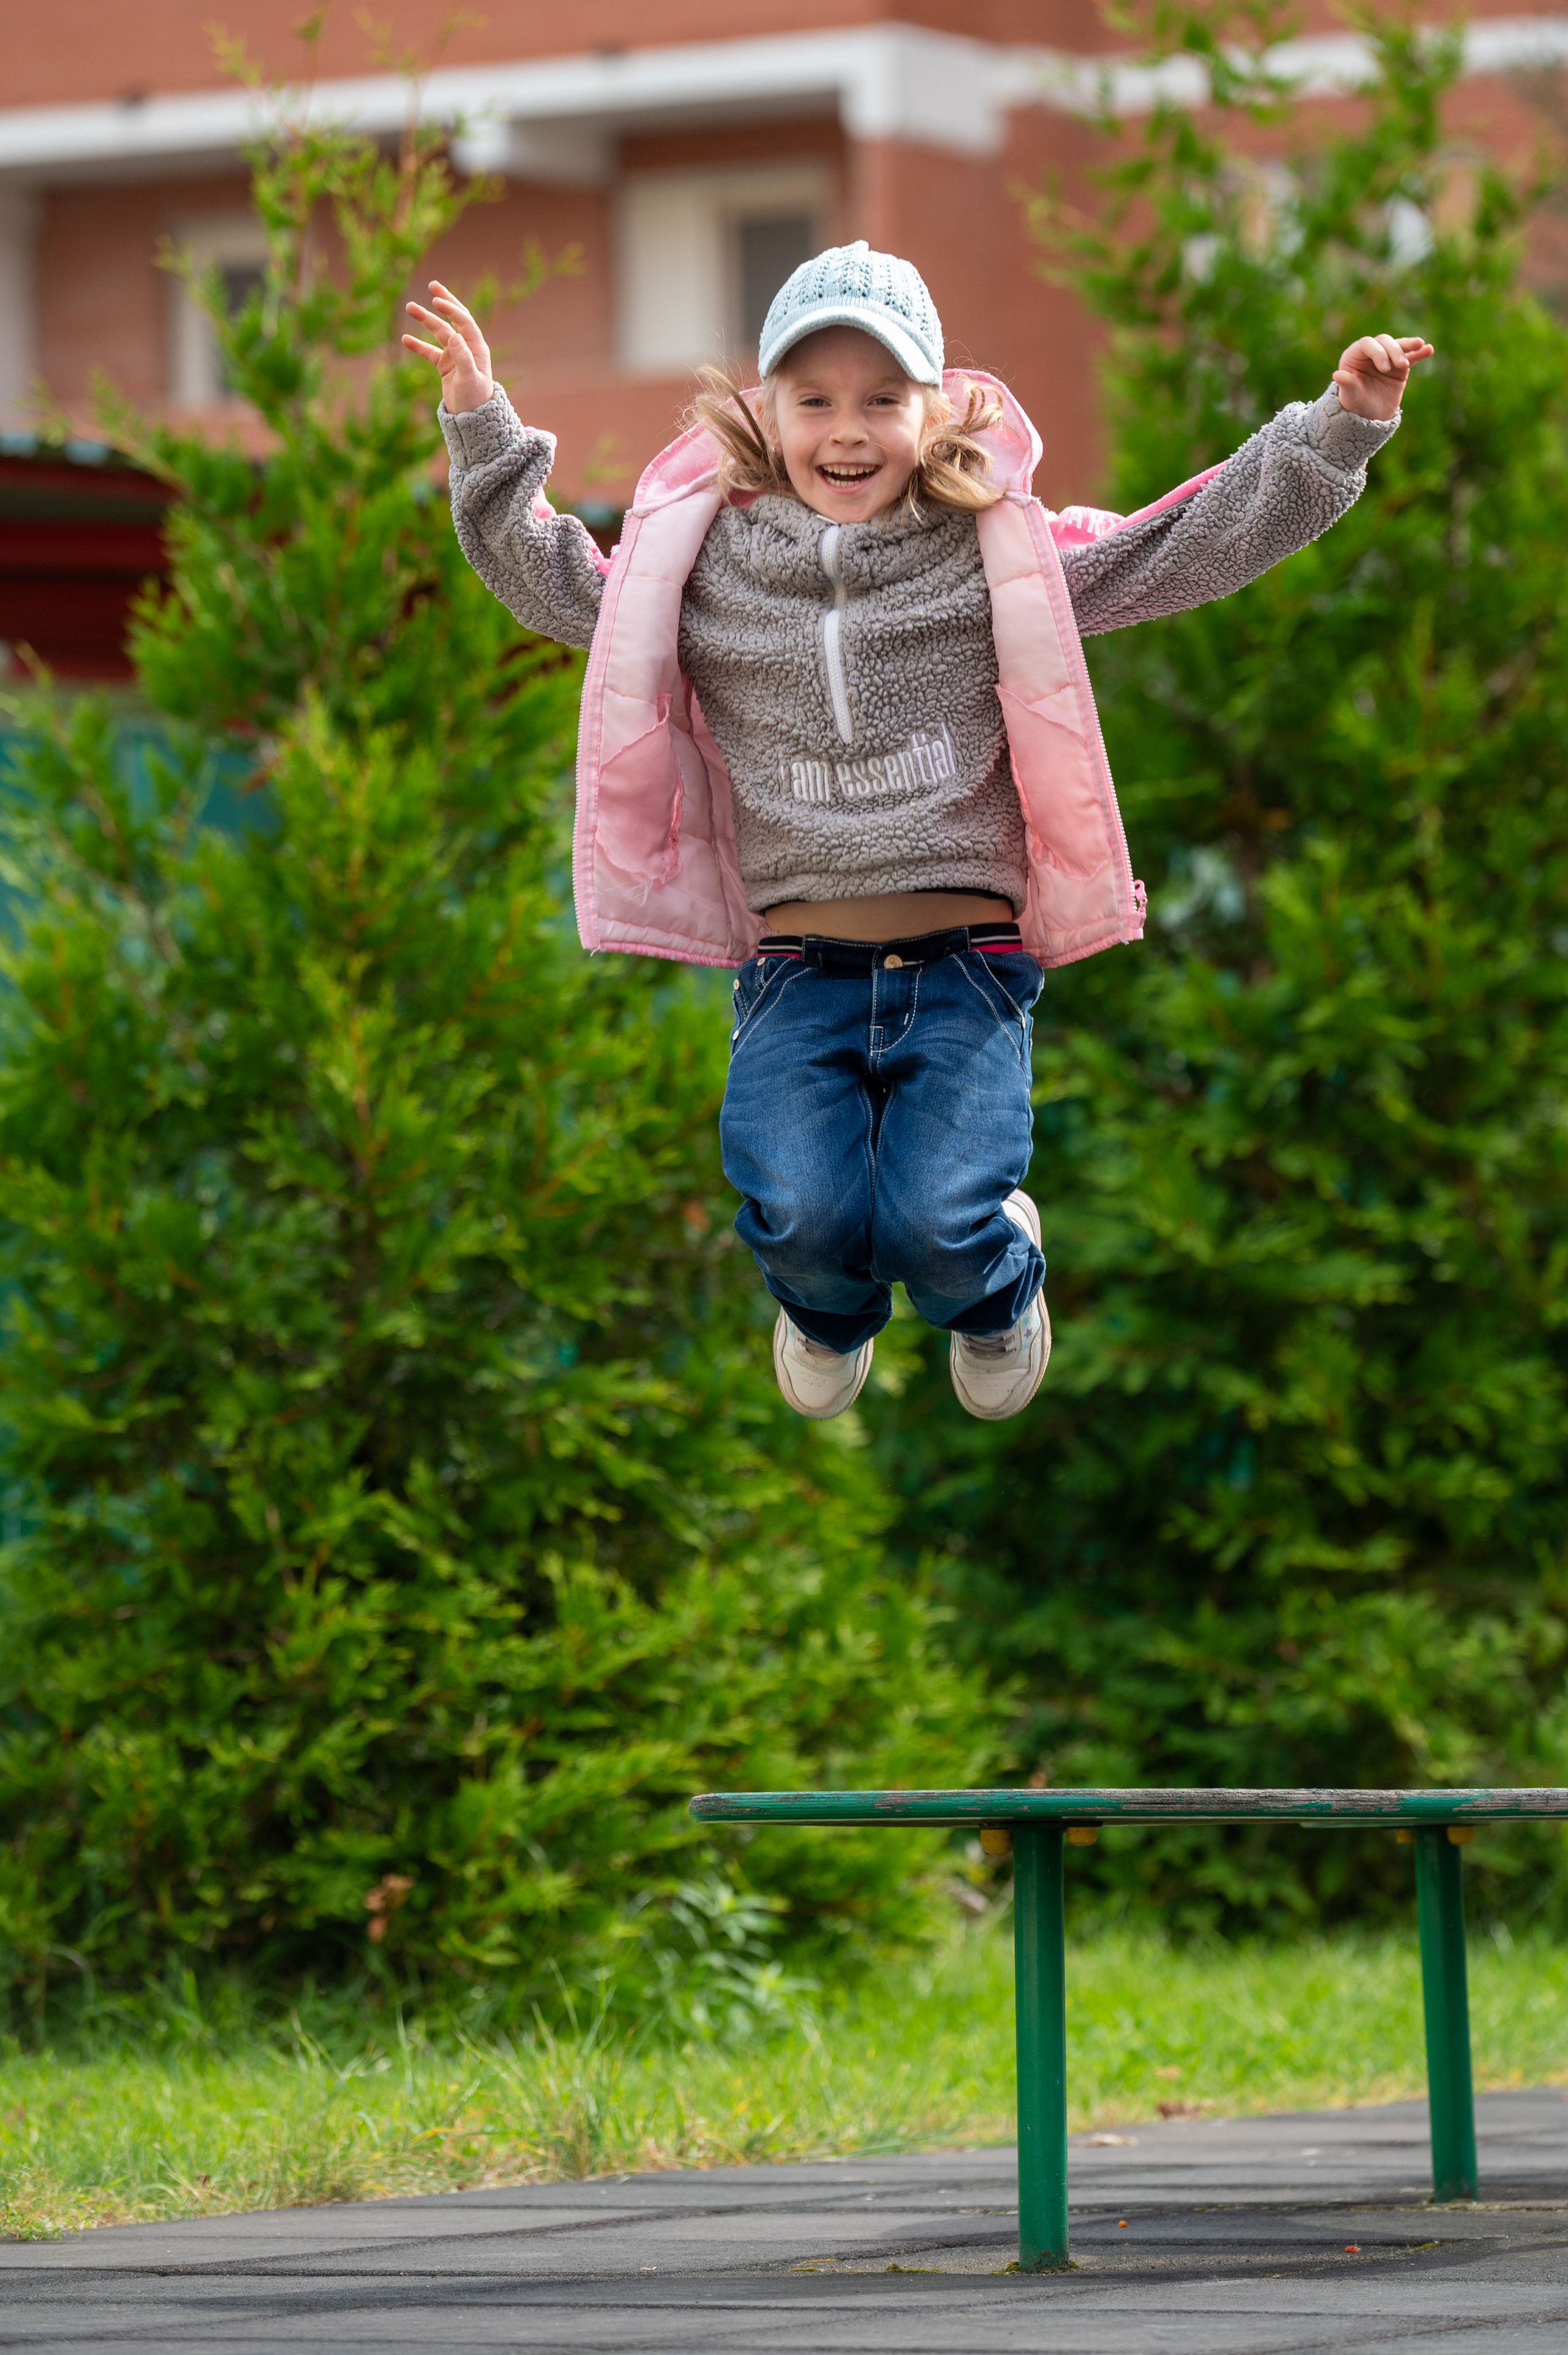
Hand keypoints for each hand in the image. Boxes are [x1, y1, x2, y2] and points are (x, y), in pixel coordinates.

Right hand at [401, 281, 493, 413]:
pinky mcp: (445, 366)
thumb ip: (463, 357)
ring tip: (409, 307)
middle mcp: (466, 347)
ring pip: (439, 332)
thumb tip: (454, 336)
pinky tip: (404, 340)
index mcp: (476, 347)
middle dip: (443, 302)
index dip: (451, 309)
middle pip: (454, 319)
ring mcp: (455, 355)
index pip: (464, 321)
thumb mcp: (469, 379)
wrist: (472, 419)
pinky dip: (418, 346)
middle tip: (432, 285)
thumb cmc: (475, 399)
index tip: (436, 300)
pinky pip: (429, 352)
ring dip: (425, 320)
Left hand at [1332, 333, 1433, 420]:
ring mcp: (1386, 357)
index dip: (1378, 352)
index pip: (1367, 344)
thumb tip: (1337, 375)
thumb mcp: (1350, 398)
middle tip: (1400, 365)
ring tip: (1420, 345)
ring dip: (1409, 345)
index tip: (1385, 368)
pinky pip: (1410, 356)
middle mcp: (1370, 353)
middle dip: (1394, 350)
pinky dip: (1419, 352)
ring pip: (1398, 345)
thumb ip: (1347, 385)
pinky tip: (1429, 350)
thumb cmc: (1355, 406)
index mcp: (1354, 356)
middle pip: (1385, 341)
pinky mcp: (1399, 365)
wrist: (1368, 417)